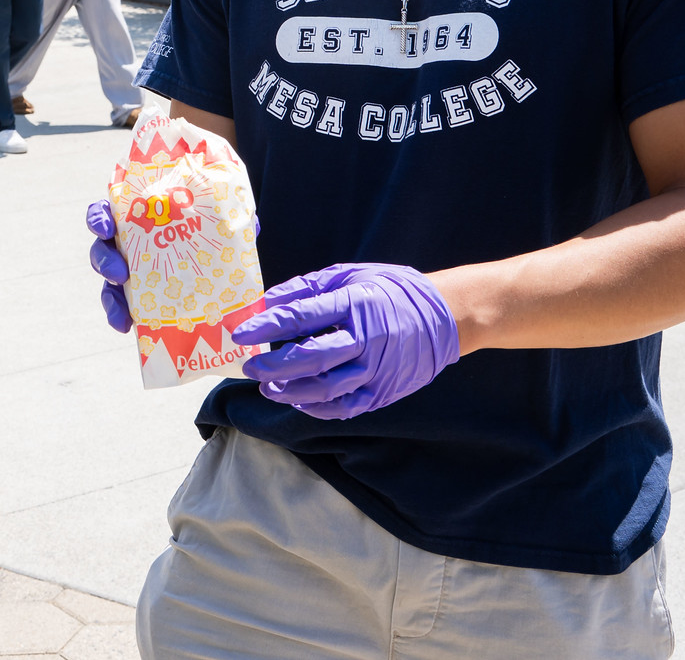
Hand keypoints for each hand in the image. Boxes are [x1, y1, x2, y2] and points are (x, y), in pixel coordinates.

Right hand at [88, 198, 260, 334]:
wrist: (220, 267)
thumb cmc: (212, 234)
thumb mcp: (221, 224)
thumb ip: (231, 221)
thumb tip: (251, 227)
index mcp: (139, 217)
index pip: (109, 211)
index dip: (100, 217)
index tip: (105, 227)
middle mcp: (127, 243)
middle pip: (101, 247)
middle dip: (104, 260)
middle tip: (119, 273)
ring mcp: (128, 271)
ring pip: (107, 281)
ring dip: (109, 296)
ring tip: (122, 313)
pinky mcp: (134, 297)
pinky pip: (120, 307)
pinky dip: (119, 316)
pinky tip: (127, 328)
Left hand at [233, 262, 459, 419]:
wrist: (443, 316)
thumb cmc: (388, 290)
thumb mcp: (348, 275)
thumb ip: (306, 288)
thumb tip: (266, 302)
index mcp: (355, 302)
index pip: (301, 316)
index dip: (267, 326)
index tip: (241, 333)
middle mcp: (366, 338)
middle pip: (311, 358)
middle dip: (274, 366)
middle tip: (251, 367)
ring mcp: (377, 368)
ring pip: (327, 388)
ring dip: (291, 392)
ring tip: (269, 388)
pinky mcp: (384, 391)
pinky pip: (346, 406)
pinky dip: (318, 408)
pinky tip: (298, 401)